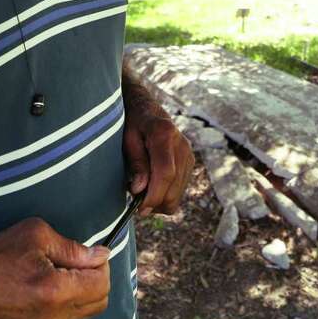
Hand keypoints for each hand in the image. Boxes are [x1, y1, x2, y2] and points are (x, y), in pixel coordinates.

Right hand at [0, 218, 110, 318]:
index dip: (100, 265)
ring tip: (52, 277)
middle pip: (99, 302)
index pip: (102, 284)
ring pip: (83, 314)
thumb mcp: (37, 235)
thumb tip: (100, 256)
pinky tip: (42, 293)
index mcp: (55, 292)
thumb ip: (74, 248)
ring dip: (78, 295)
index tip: (89, 255)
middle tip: (73, 264)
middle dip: (93, 280)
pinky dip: (63, 308)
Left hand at [121, 91, 194, 215]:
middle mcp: (182, 144)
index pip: (165, 172)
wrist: (146, 110)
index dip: (153, 195)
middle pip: (173, 187)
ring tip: (142, 192)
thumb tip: (139, 190)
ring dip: (159, 201)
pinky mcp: (190, 162)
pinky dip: (165, 196)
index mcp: (164, 133)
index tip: (140, 208)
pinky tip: (152, 188)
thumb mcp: (127, 139)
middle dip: (155, 203)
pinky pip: (179, 190)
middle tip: (136, 205)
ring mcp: (189, 154)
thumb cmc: (132, 124)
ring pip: (178, 193)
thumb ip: (136, 163)